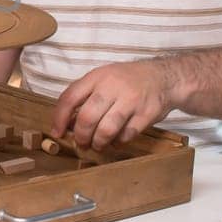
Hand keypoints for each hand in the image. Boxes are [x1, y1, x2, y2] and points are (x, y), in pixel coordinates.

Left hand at [50, 59, 174, 150]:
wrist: (164, 77)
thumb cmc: (127, 80)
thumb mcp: (104, 77)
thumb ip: (86, 95)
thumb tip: (67, 122)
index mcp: (97, 77)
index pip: (70, 97)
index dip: (60, 118)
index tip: (57, 133)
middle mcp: (112, 87)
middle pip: (87, 117)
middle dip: (80, 136)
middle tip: (81, 143)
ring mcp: (131, 100)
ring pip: (106, 129)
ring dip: (98, 143)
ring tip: (97, 145)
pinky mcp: (146, 114)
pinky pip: (126, 135)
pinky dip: (117, 142)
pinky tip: (116, 141)